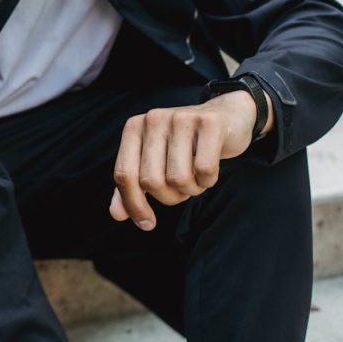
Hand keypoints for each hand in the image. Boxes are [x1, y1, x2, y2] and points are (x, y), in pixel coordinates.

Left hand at [109, 91, 266, 230]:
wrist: (226, 117)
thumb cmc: (185, 146)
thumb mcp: (153, 161)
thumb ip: (133, 186)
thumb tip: (116, 215)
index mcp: (134, 128)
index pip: (124, 175)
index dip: (134, 204)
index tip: (147, 224)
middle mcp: (153, 119)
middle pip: (151, 181)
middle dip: (169, 197)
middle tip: (182, 190)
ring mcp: (181, 118)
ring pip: (178, 178)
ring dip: (191, 190)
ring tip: (196, 178)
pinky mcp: (210, 122)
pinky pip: (205, 169)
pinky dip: (208, 180)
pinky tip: (209, 171)